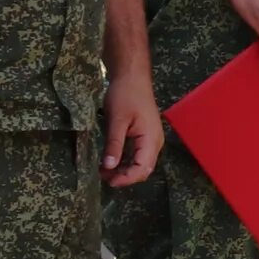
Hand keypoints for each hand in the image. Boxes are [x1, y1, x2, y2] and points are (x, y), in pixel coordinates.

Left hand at [98, 69, 161, 188]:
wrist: (132, 77)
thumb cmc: (125, 96)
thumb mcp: (116, 120)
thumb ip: (114, 145)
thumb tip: (109, 167)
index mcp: (151, 139)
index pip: (142, 168)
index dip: (126, 179)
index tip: (107, 181)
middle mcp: (155, 142)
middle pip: (144, 169)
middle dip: (125, 177)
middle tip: (103, 176)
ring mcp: (152, 139)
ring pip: (141, 164)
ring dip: (124, 170)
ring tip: (104, 170)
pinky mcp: (145, 136)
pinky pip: (138, 156)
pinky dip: (126, 162)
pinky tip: (111, 161)